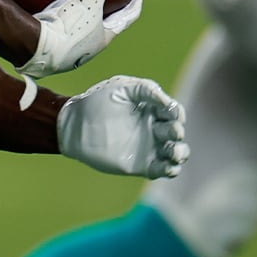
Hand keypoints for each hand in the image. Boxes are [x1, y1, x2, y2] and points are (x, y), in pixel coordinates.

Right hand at [18, 0, 142, 80]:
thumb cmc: (68, 27)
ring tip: (83, 10)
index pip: (125, 20)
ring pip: (83, 36)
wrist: (38, 49)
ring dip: (86, 24)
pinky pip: (61, 35)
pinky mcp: (51, 52)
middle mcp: (89, 49)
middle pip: (105, 29)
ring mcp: (70, 53)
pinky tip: (54, 18)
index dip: (133, 7)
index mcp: (103, 38)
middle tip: (112, 4)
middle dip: (110, 17)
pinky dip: (63, 26)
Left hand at [57, 75, 188, 178]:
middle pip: (177, 132)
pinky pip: (163, 169)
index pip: (174, 112)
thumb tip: (168, 101)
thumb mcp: (122, 87)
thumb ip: (146, 90)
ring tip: (173, 152)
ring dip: (180, 152)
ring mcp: (149, 146)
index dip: (177, 113)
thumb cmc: (97, 101)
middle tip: (169, 131)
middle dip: (177, 131)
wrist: (75, 124)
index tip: (171, 113)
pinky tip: (168, 166)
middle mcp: (153, 127)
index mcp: (152, 108)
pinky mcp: (141, 164)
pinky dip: (171, 170)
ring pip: (177, 152)